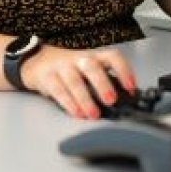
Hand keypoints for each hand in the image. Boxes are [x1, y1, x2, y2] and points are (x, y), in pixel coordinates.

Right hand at [20, 46, 136, 119]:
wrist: (39, 62)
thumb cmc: (71, 69)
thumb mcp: (89, 71)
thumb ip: (106, 83)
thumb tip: (126, 101)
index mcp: (95, 57)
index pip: (112, 57)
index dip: (124, 71)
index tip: (131, 87)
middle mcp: (79, 59)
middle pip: (92, 67)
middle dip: (102, 84)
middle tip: (111, 100)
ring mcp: (63, 67)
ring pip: (74, 80)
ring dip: (85, 99)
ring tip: (93, 114)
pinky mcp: (48, 78)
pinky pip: (58, 90)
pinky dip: (68, 103)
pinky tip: (76, 112)